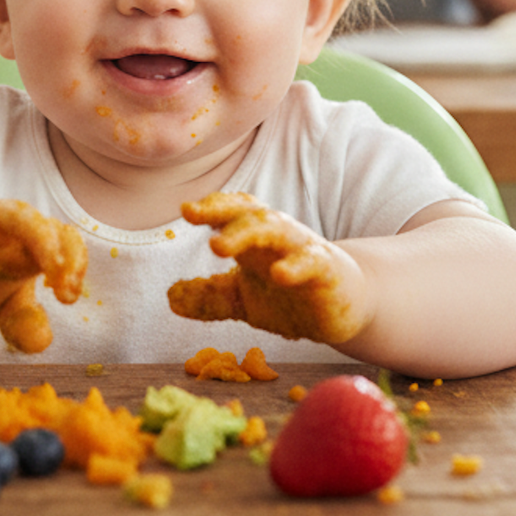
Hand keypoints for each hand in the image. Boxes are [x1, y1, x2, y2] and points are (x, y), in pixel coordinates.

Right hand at [0, 200, 86, 353]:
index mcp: (30, 245)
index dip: (75, 264)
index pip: (65, 240)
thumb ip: (25, 324)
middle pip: (42, 223)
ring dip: (30, 230)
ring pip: (6, 214)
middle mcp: (8, 229)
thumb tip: (41, 343)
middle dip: (55, 248)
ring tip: (43, 257)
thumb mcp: (5, 311)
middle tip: (60, 282)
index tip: (68, 297)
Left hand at [167, 192, 365, 344]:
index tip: (185, 210)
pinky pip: (311, 262)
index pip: (231, 212)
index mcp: (254, 237)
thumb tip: (170, 297)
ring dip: (248, 233)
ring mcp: (302, 250)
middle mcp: (277, 236)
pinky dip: (295, 266)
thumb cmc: (290, 294)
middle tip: (194, 215)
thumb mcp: (244, 299)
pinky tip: (279, 275)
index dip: (210, 208)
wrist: (345, 308)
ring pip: (277, 230)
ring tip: (218, 246)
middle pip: (249, 213)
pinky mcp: (327, 272)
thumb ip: (211, 297)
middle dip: (221, 211)